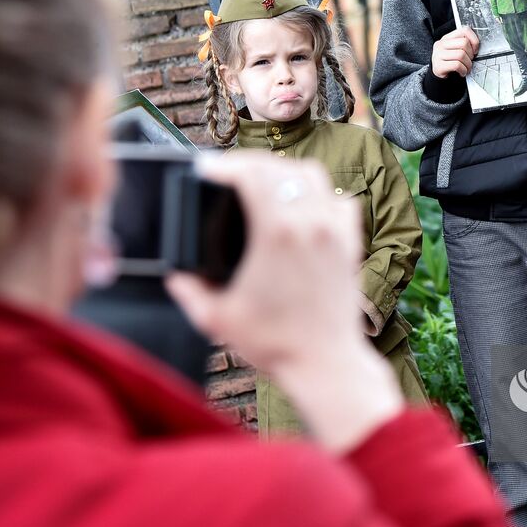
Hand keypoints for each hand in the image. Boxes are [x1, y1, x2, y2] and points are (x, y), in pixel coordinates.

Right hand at [166, 154, 401, 450]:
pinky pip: (340, 200)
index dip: (224, 164)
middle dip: (249, 163)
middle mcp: (310, 222)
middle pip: (279, 166)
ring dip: (284, 171)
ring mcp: (334, 230)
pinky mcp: (350, 244)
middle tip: (227, 173)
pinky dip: (320, 194)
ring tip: (262, 182)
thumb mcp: (216, 319)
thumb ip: (189, 291)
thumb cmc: (275, 344)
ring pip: (312, 175)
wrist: (325, 364)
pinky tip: (302, 206)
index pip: (252, 173)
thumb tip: (176, 274)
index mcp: (277, 232)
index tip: (206, 169)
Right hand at [431, 26, 479, 78]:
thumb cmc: (450, 62)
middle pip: (464, 43)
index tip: (475, 50)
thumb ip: (464, 44)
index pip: (464, 30)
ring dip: (468, 64)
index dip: (474, 40)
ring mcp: (438, 54)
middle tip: (470, 60)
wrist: (439, 75)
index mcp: (447, 38)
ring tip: (467, 68)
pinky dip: (463, 70)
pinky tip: (462, 72)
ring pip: (461, 55)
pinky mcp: (438, 66)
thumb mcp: (455, 50)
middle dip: (471, 54)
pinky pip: (457, 65)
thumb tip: (476, 46)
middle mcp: (441, 44)